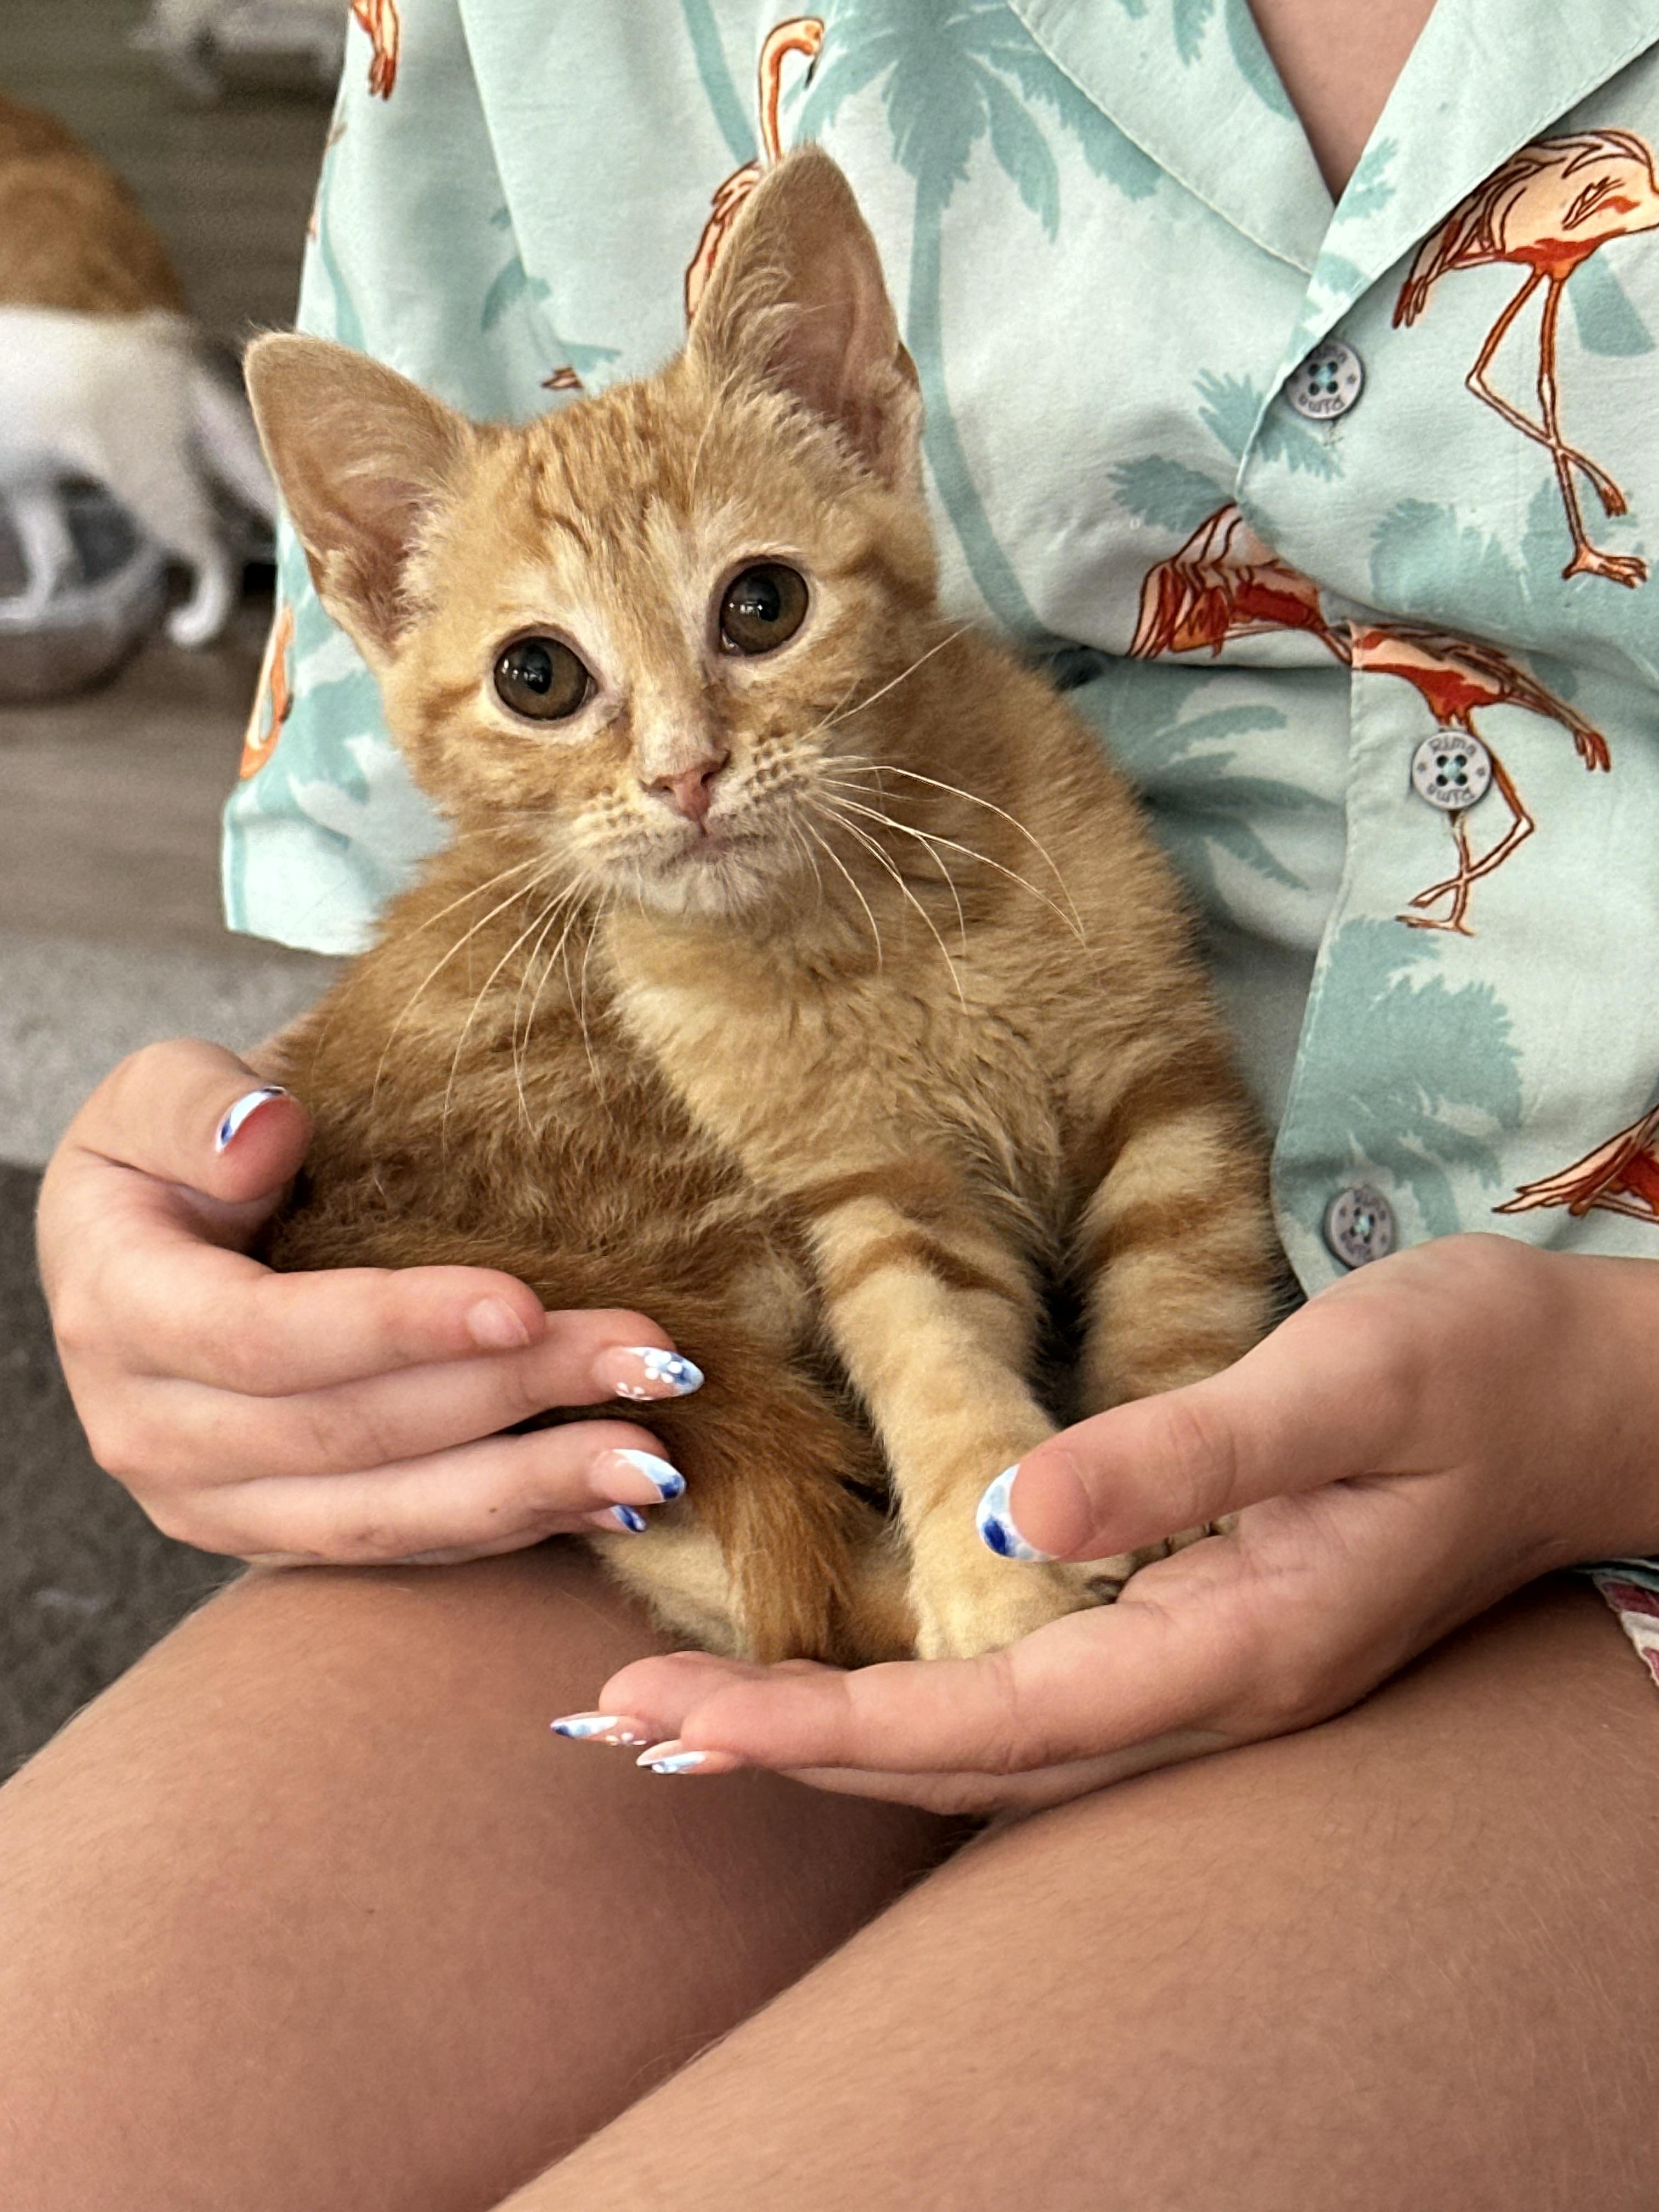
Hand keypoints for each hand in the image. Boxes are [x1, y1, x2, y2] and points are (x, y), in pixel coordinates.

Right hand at [37, 1039, 701, 1565]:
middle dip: (514, 1399)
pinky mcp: (281, 1535)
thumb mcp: (159, 1093)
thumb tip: (267, 1130)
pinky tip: (614, 1500)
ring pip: (388, 1515)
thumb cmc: (181, 1149)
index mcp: (118, 1311)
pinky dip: (517, 1526)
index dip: (397, 1325)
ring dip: (534, 1488)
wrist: (162, 1239)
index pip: (265, 1337)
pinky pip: (407, 1545)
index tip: (524, 1303)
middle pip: (353, 1433)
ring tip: (658, 1462)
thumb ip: (197, 1106)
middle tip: (654, 1361)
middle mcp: (154, 1432)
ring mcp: (217, 1503)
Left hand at [585, 1236, 1658, 1810]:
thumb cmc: (1475, 1368)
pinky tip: (849, 1683)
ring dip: (840, 1738)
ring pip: (992, 1745)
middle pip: (968, 1761)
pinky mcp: (1202, 1625)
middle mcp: (1209, 1689)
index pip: (989, 1719)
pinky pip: (1031, 1695)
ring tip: (693, 1724)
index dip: (825, 1728)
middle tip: (622, 1729)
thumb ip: (1183, 1454)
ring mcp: (1208, 1671)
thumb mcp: (1340, 1385)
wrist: (1588, 1395)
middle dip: (793, 1752)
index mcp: (1236, 1646)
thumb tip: (1015, 1515)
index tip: (678, 1717)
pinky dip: (917, 1698)